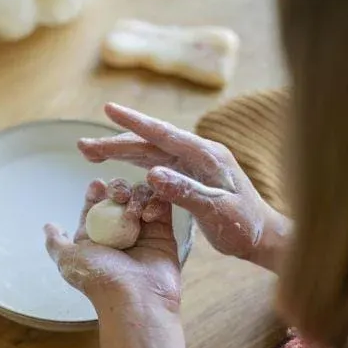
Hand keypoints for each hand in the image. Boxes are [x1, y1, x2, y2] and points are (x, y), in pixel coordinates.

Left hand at [44, 178, 190, 347]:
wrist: (136, 299)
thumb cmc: (99, 280)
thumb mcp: (67, 260)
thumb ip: (56, 242)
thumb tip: (48, 226)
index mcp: (95, 237)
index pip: (94, 206)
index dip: (95, 193)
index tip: (96, 185)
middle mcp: (118, 233)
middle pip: (119, 198)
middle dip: (116, 190)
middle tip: (117, 195)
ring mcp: (142, 232)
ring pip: (140, 198)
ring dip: (136, 196)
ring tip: (133, 209)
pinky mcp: (163, 234)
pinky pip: (162, 208)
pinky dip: (156, 203)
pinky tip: (148, 214)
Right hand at [78, 103, 291, 272]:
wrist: (265, 237)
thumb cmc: (245, 226)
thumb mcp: (216, 211)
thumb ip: (184, 191)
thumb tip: (151, 173)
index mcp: (206, 156)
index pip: (164, 135)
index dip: (134, 123)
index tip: (108, 109)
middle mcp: (198, 154)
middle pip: (150, 143)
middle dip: (115, 142)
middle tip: (83, 145)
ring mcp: (193, 164)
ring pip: (150, 153)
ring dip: (120, 151)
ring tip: (91, 153)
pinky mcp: (190, 176)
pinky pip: (157, 166)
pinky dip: (134, 165)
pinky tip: (118, 165)